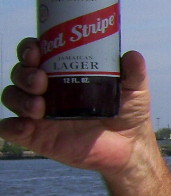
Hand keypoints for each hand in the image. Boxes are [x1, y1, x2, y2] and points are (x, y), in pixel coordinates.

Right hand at [1, 37, 154, 175]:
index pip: (36, 54)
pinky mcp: (37, 137)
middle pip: (20, 73)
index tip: (37, 50)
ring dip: (19, 98)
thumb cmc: (127, 112)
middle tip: (40, 80)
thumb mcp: (134, 90)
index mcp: (63, 73)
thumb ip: (134, 72)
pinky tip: (26, 125)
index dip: (30, 48)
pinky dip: (11, 126)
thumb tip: (132, 55)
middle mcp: (46, 90)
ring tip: (39, 106)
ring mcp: (39, 114)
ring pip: (12, 97)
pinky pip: (11, 129)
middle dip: (24, 73)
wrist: (129, 147)